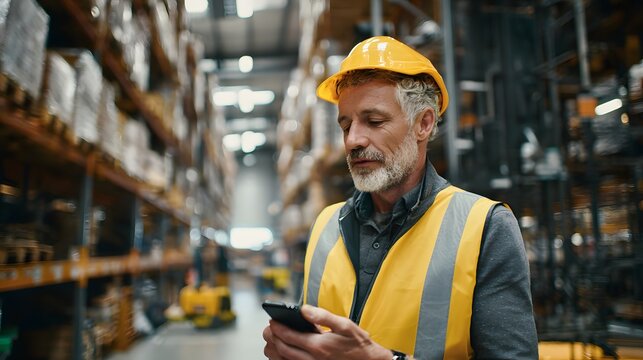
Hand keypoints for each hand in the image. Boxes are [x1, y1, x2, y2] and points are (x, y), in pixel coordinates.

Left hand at [263, 304, 391, 359]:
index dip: (277, 328)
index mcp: (319, 345)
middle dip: (273, 338)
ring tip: (274, 340)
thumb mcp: (345, 325)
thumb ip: (323, 316)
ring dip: (275, 351)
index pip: (289, 336)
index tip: (272, 321)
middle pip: (283, 350)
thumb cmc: (358, 344)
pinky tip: (285, 352)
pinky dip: (284, 359)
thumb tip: (304, 309)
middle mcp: (313, 359)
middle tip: (269, 329)